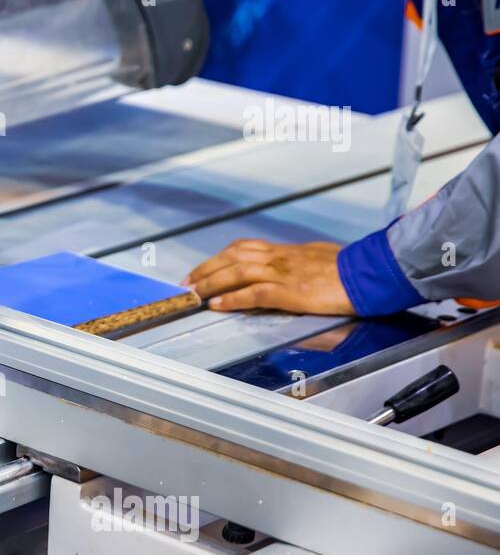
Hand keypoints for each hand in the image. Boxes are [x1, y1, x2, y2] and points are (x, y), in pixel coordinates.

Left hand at [183, 239, 354, 314]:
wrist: (368, 274)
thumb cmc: (347, 267)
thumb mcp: (316, 256)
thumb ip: (296, 260)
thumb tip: (286, 265)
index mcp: (284, 250)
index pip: (242, 248)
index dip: (218, 258)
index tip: (202, 268)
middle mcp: (278, 258)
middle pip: (232, 257)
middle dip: (205, 270)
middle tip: (186, 283)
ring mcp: (283, 273)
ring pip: (237, 272)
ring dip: (211, 283)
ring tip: (193, 294)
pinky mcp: (290, 291)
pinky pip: (254, 293)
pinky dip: (232, 299)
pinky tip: (218, 305)